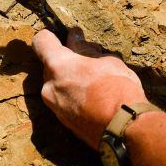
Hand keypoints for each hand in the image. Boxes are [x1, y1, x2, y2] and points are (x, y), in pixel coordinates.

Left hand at [32, 28, 146, 146]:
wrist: (124, 129)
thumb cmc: (118, 89)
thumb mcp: (107, 61)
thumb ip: (86, 50)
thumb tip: (75, 39)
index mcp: (58, 66)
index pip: (41, 42)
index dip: (52, 36)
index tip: (67, 37)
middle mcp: (49, 87)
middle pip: (51, 66)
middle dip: (68, 61)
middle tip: (91, 59)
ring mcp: (54, 108)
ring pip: (57, 85)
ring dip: (71, 80)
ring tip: (96, 81)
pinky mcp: (63, 123)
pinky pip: (64, 102)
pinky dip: (74, 96)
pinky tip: (95, 98)